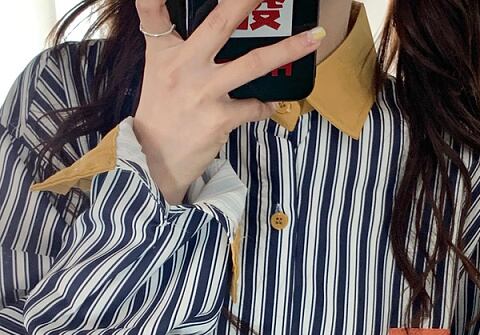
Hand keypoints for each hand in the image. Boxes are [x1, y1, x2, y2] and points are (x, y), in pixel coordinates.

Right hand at [133, 0, 325, 203]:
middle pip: (220, 23)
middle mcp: (184, 67)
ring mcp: (204, 92)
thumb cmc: (162, 115)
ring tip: (314, 38)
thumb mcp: (158, 75)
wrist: (156, 161)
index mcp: (164, 52)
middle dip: (247, 1)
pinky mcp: (220, 118)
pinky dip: (267, 106)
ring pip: (254, 63)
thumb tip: (209, 34)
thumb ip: (174, 48)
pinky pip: (255, 106)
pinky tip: (272, 105)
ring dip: (288, 50)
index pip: (152, 11)